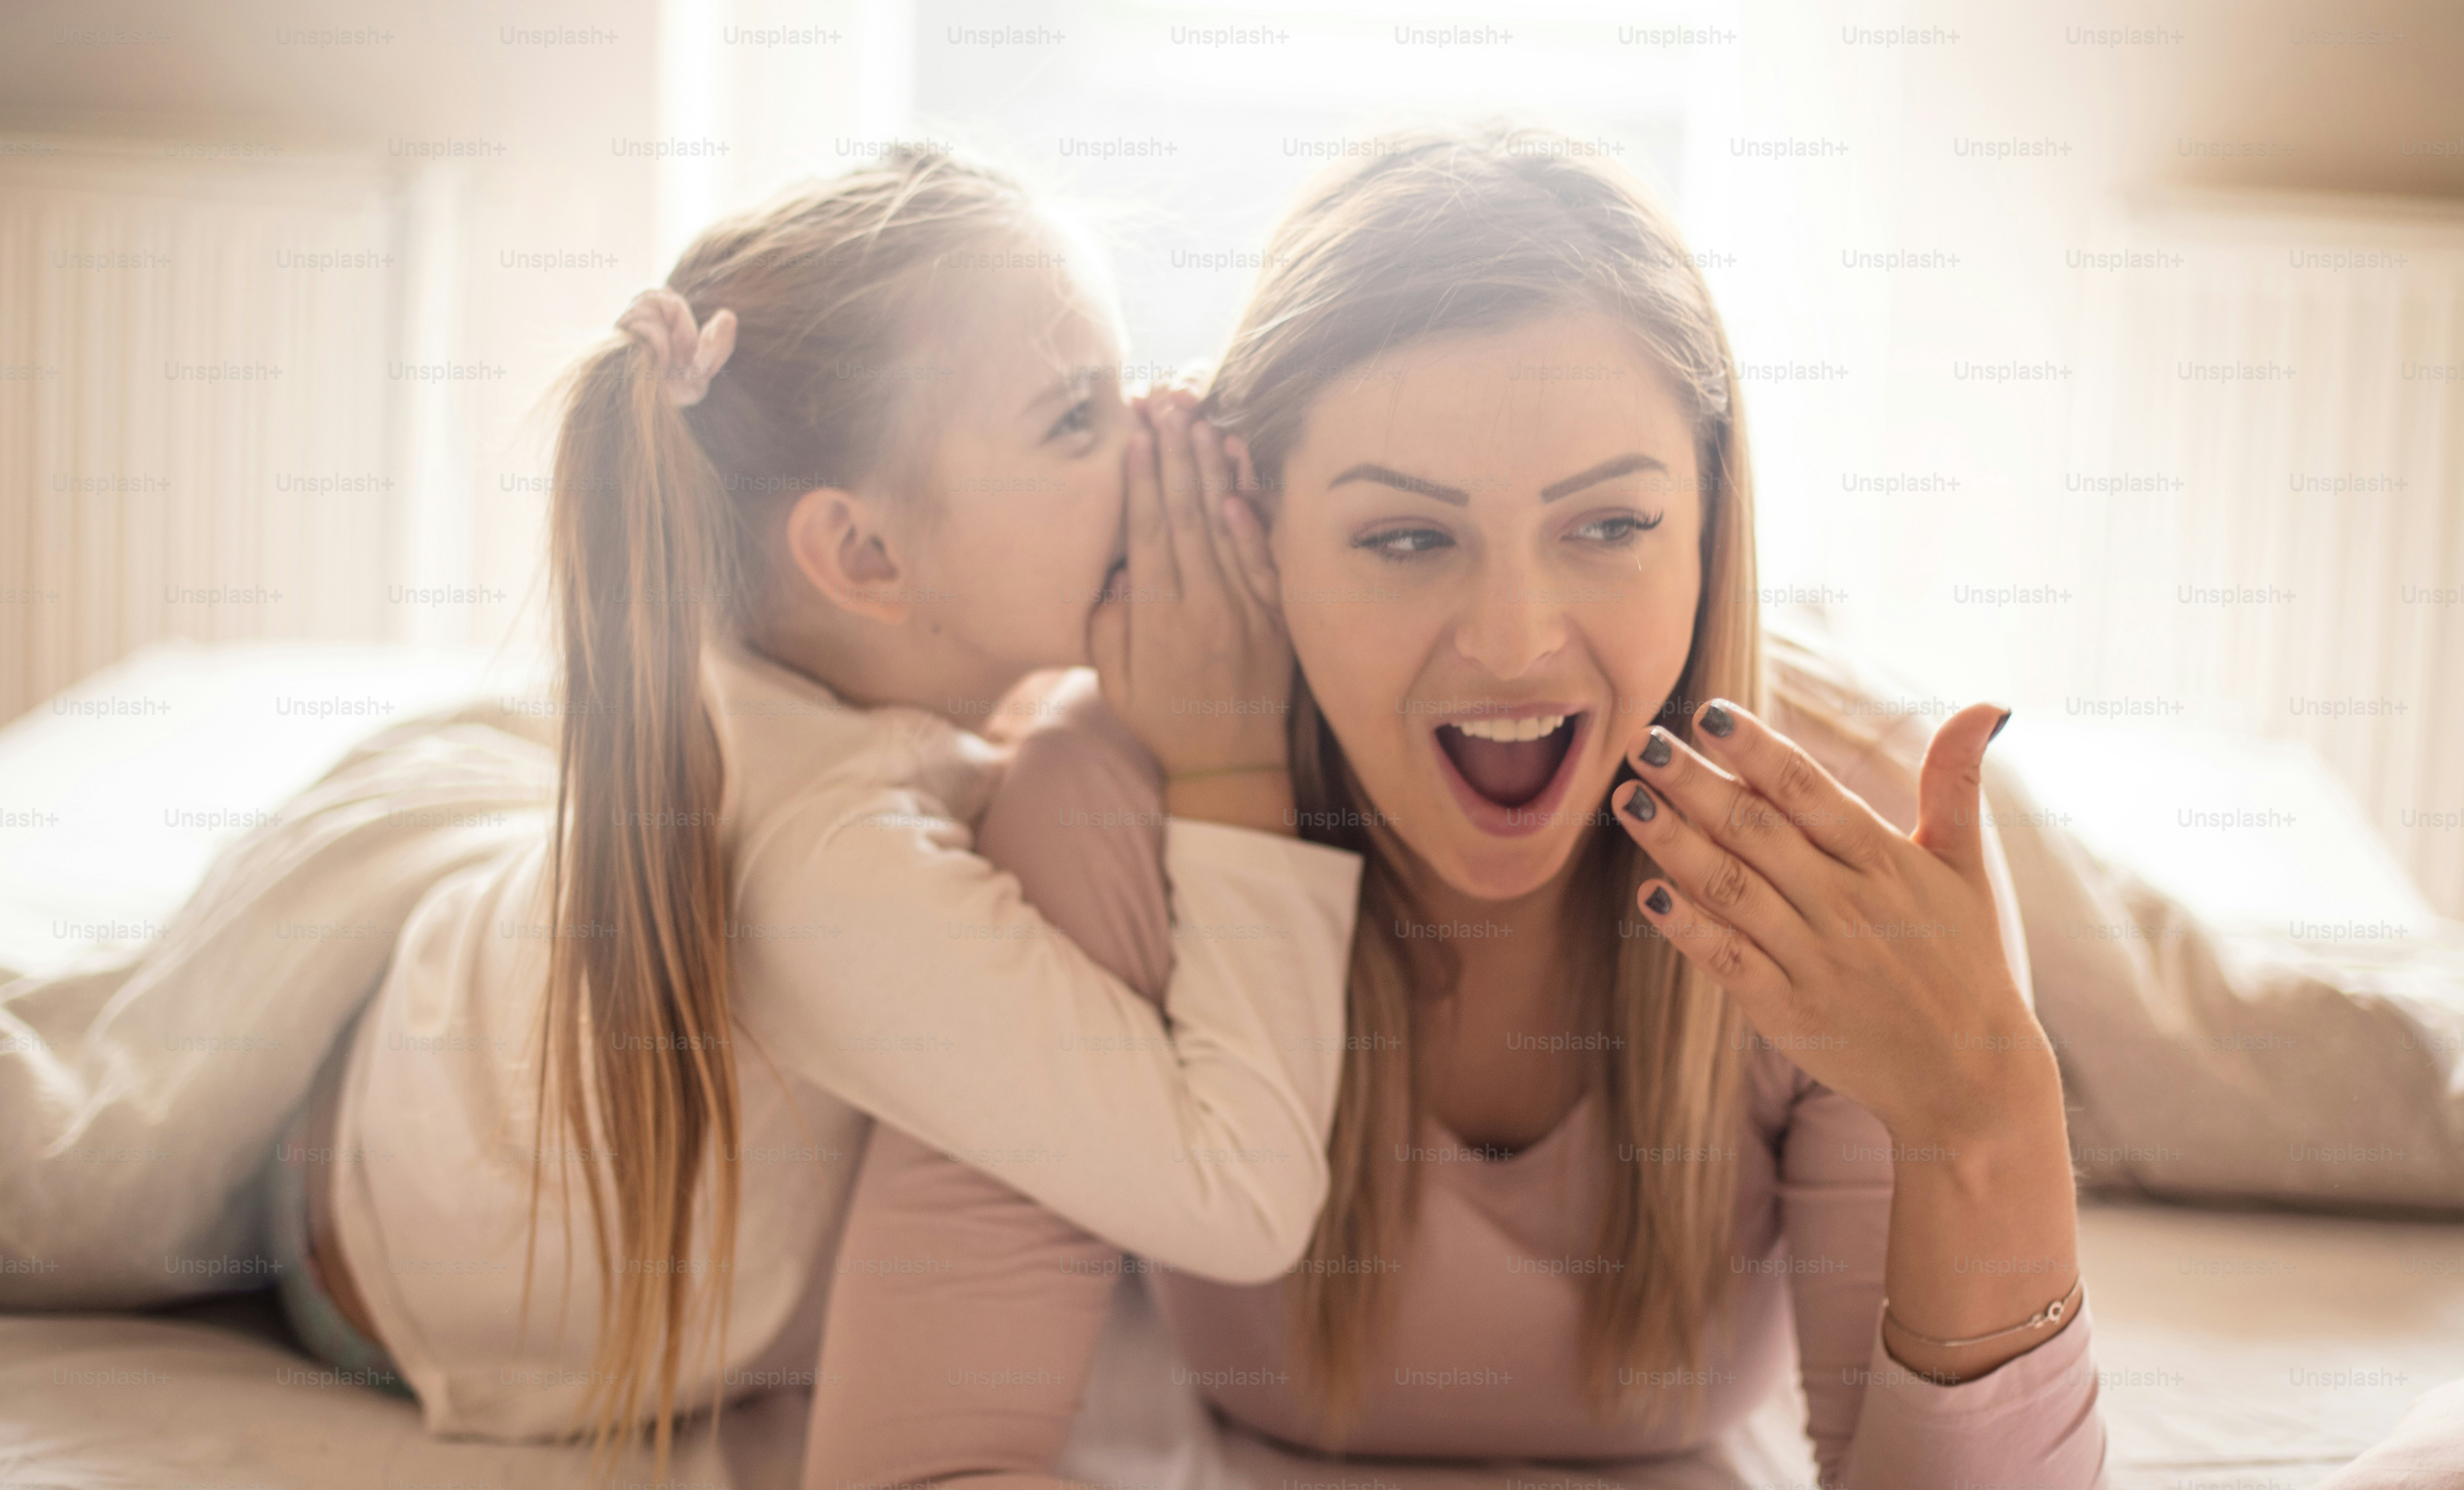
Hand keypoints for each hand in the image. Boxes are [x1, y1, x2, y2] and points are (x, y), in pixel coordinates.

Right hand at [1089, 391, 1291, 831]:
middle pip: (1185, 517)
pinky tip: (1242, 484)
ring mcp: (1244, 609)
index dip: (1142, 484)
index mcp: (1159, 619)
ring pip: (1224, 528)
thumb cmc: (1164, 719)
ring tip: (1202, 424)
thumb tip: (1117, 570)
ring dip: (1212, 473)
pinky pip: (1263, 560)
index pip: (1148, 535)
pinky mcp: (1274, 617)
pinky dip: (1253, 521)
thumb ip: (1109, 625)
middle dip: (1175, 458)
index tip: (1137, 439)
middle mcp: (1203, 607)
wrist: (1230, 763)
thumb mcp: (1116, 682)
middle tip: (1168, 408)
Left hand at [1614, 699, 2055, 1144]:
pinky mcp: (1787, 1011)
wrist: (1969, 1076)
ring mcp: (1813, 959)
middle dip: (1694, 783)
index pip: (1808, 791)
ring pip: (1732, 888)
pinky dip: (1689, 928)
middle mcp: (1845, 905)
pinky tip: (1648, 894)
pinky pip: (1728, 961)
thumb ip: (1954, 784)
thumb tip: (1986, 704)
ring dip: (1674, 842)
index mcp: (1884, 862)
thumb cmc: (1963, 958)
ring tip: (1627, 800)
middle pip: (1756, 831)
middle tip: (1642, 742)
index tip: (1708, 713)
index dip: (1757, 750)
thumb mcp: (1965, 868)